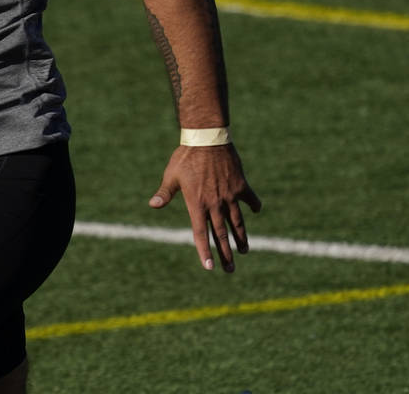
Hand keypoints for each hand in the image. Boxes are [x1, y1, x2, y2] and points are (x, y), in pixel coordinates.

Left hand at [150, 144, 261, 272]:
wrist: (207, 138)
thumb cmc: (186, 157)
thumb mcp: (172, 175)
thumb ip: (165, 193)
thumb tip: (153, 205)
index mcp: (196, 204)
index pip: (201, 233)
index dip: (205, 251)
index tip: (209, 266)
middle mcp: (214, 203)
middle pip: (222, 234)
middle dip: (226, 254)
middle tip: (230, 270)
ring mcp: (229, 195)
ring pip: (237, 222)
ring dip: (241, 238)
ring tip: (244, 251)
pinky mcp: (241, 185)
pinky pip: (250, 200)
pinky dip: (254, 206)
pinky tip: (256, 211)